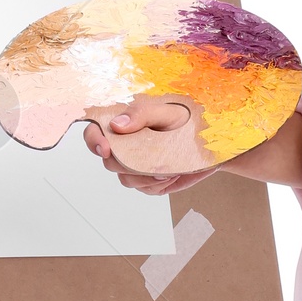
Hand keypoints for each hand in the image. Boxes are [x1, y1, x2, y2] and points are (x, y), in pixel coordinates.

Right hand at [82, 96, 215, 194]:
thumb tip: (116, 125)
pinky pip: (147, 190)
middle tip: (154, 158)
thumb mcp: (165, 111)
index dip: (95, 142)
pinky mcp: (148, 182)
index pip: (94, 134)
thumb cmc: (185, 119)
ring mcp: (134, 167)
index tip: (107, 149)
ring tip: (170, 165)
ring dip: (148, 176)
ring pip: (128, 180)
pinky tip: (173, 172)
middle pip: (110, 163)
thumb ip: (140, 114)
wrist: (207, 139)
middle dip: (131, 163)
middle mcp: (124, 148)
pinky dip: (161, 183)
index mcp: (121, 126)